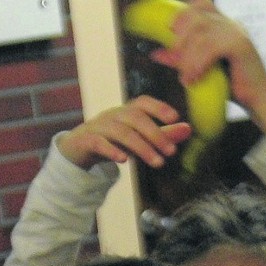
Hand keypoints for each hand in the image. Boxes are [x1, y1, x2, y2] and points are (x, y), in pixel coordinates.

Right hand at [56, 96, 190, 170]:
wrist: (76, 149)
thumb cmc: (111, 140)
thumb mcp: (136, 137)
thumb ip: (162, 133)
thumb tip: (188, 129)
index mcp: (126, 111)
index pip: (143, 103)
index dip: (158, 107)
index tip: (175, 117)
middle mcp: (113, 115)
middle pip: (136, 119)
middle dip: (156, 134)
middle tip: (171, 152)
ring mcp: (99, 126)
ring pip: (122, 132)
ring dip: (141, 148)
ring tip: (157, 162)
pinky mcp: (87, 140)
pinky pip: (100, 143)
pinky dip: (112, 150)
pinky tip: (124, 161)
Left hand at [153, 0, 265, 134]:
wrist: (257, 101)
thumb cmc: (231, 87)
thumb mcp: (200, 69)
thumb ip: (180, 59)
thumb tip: (157, 53)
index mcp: (222, 26)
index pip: (201, 5)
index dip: (183, 14)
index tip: (171, 31)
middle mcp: (230, 24)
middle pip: (197, 17)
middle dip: (181, 39)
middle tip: (176, 60)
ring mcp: (236, 32)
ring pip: (202, 34)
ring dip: (188, 58)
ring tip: (186, 78)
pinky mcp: (240, 45)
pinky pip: (211, 48)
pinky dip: (198, 64)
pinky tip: (193, 79)